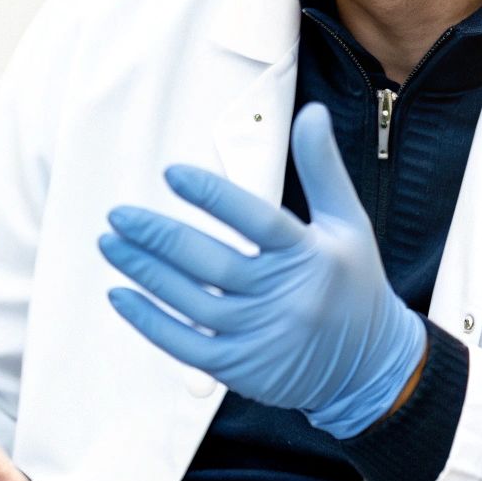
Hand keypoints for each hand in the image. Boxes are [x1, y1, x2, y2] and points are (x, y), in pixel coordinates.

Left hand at [98, 103, 426, 438]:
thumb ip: (322, 167)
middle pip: (213, 266)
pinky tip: (121, 294)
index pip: (257, 221)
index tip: (171, 174)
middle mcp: (285, 297)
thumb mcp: (346, 222)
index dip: (213, 196)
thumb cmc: (353, 284)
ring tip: (111, 244)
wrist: (371, 367)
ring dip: (146, 273)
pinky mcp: (242, 368)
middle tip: (119, 215)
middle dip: (160, 238)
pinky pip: (186, 346)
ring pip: (192, 303)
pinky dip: (150, 322)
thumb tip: (311, 112)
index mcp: (310, 255)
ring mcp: (262, 337)